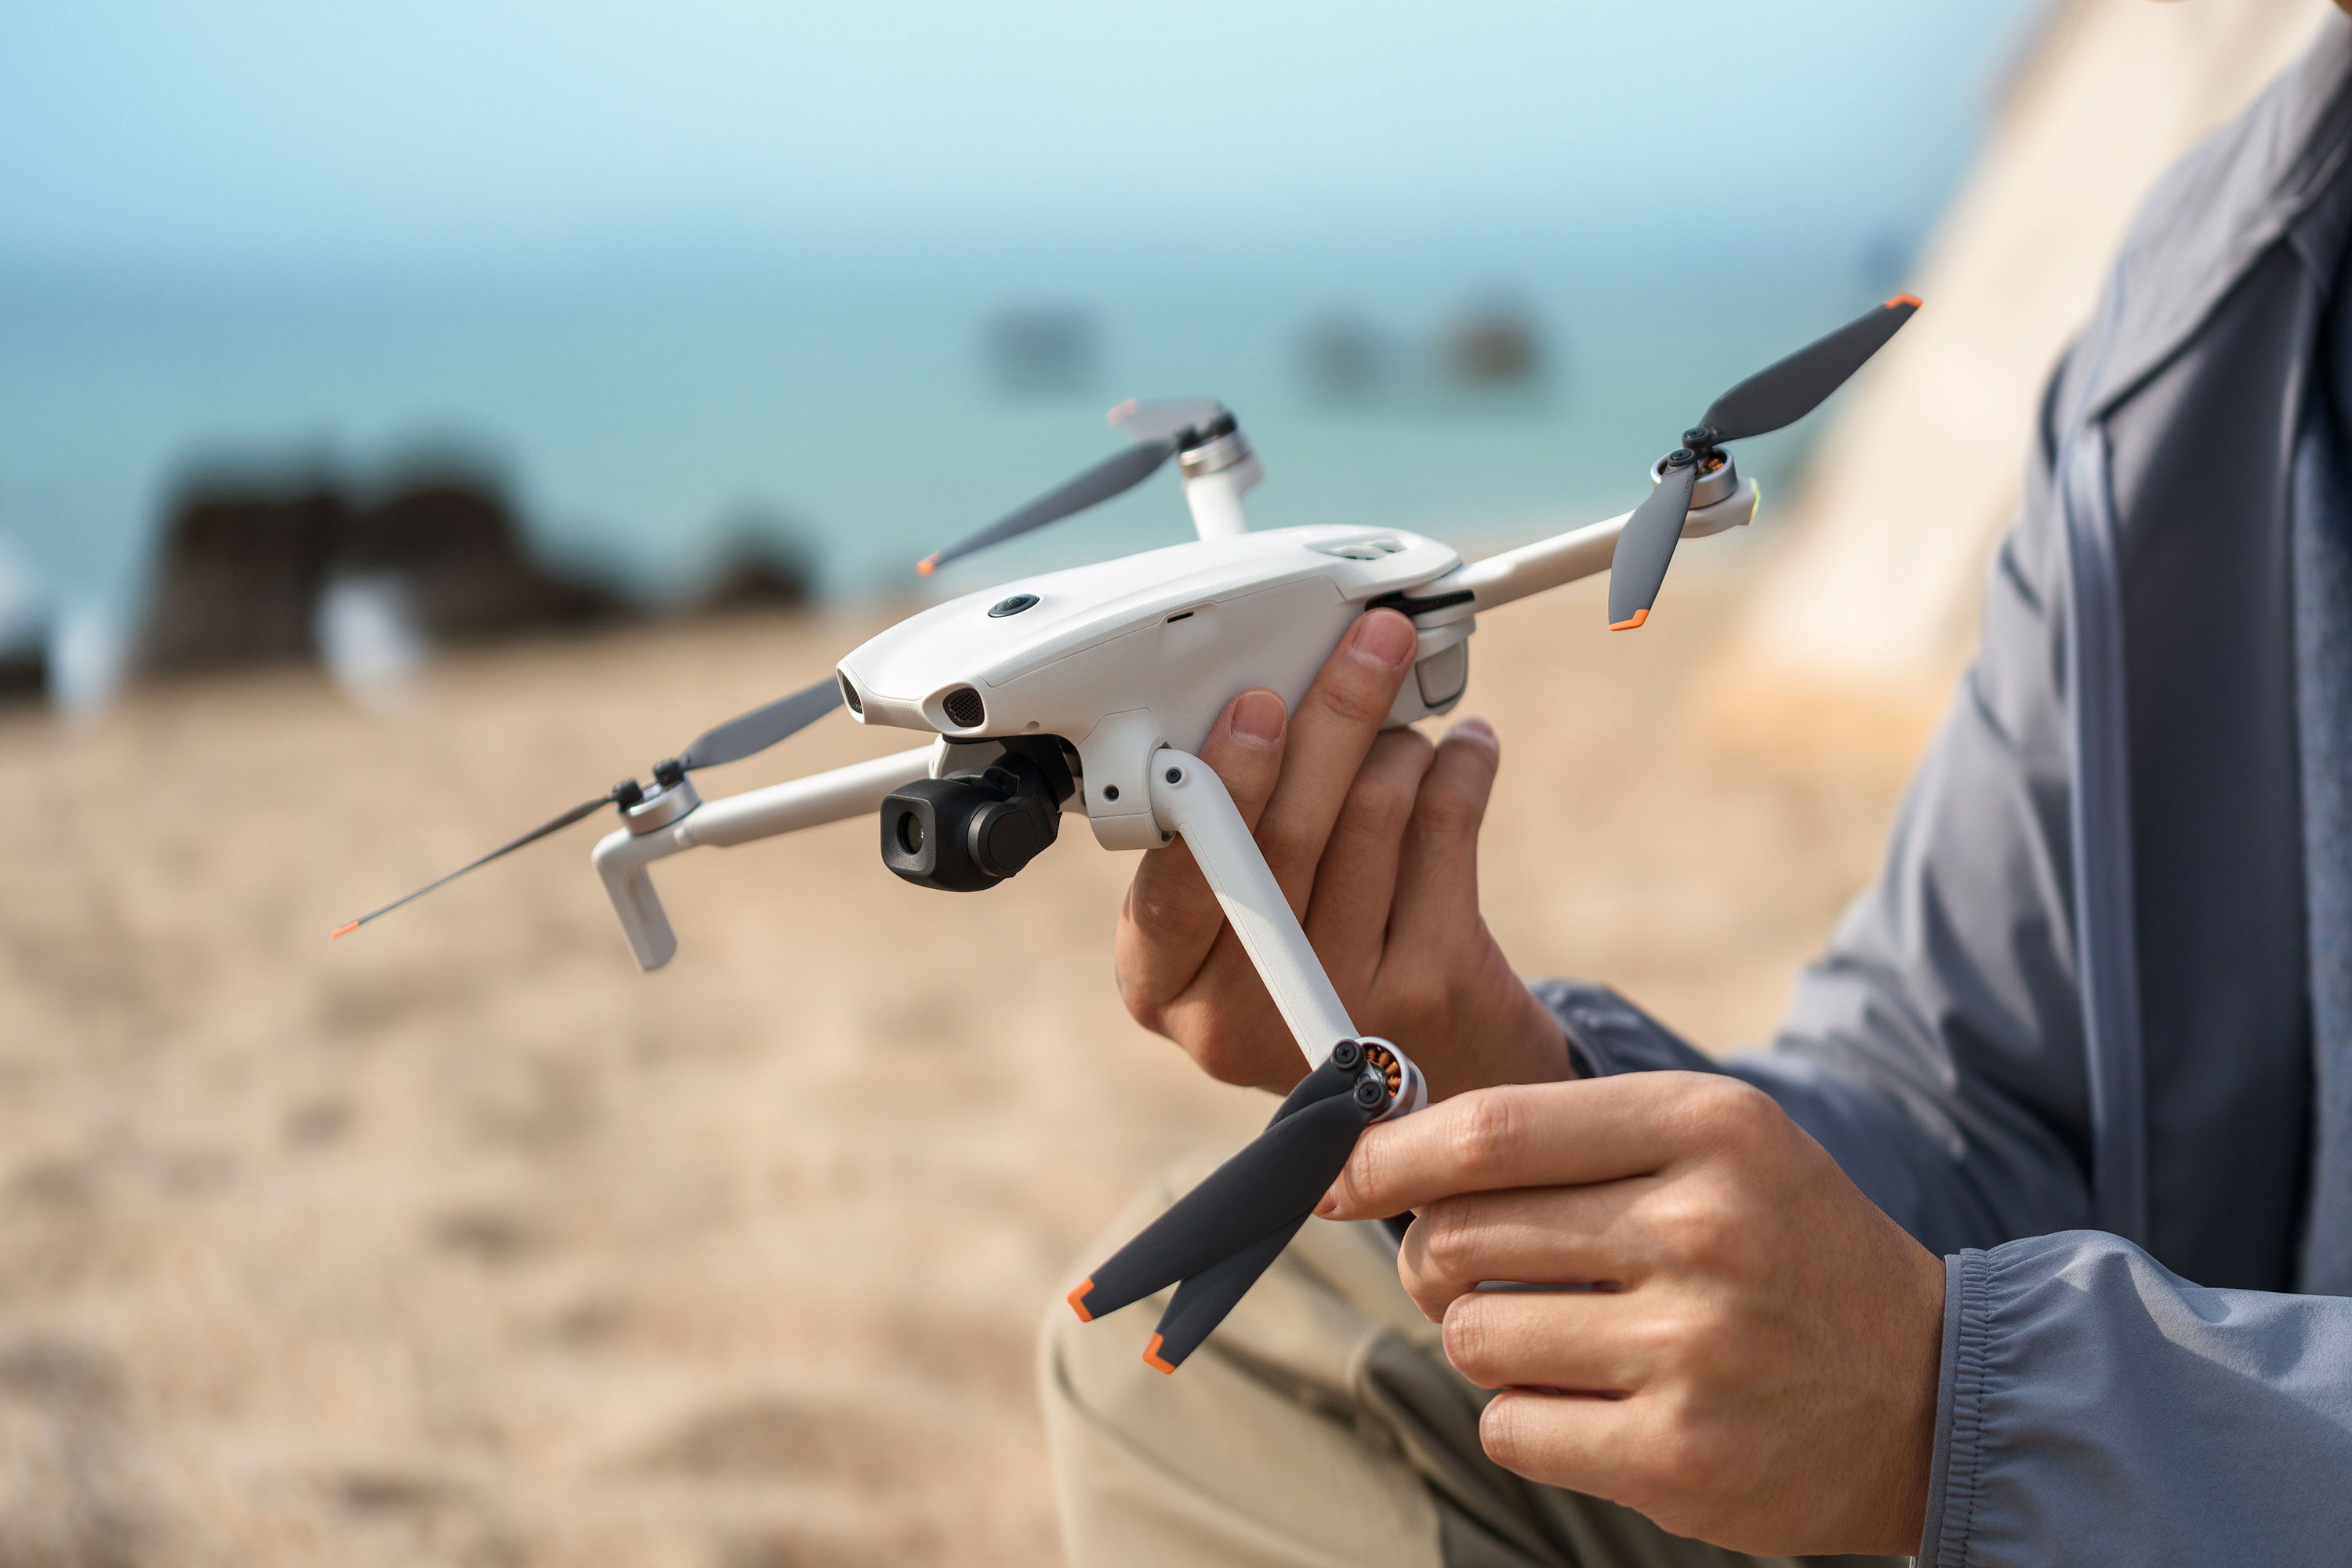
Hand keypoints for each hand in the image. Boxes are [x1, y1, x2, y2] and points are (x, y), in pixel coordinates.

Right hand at [1115, 609, 1571, 1100]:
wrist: (1421, 1076)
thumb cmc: (1301, 965)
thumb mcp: (1224, 923)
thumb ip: (1217, 838)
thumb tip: (1260, 701)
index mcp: (1161, 986)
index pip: (1174, 884)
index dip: (1221, 787)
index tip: (1255, 705)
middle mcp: (1239, 1015)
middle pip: (1288, 834)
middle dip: (1332, 717)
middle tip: (1370, 644)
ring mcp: (1342, 1007)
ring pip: (1374, 818)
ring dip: (1398, 744)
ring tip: (1403, 726)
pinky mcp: (1431, 988)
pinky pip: (1446, 834)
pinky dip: (1459, 769)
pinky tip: (1464, 748)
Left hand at [1321, 1072, 1943, 1557]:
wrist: (1931, 1392)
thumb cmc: (1786, 1251)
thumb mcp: (1711, 1147)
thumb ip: (1563, 1138)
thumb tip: (1381, 1160)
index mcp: (1705, 1127)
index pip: (1488, 1133)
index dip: (1385, 1154)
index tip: (1335, 1175)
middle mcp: (1701, 1229)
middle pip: (1460, 1235)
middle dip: (1430, 1257)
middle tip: (1467, 1271)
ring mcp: (1693, 1350)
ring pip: (1473, 1336)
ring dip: (1487, 1340)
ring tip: (1566, 1337)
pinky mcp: (1678, 1456)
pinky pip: (1510, 1427)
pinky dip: (1526, 1418)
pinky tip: (1596, 1401)